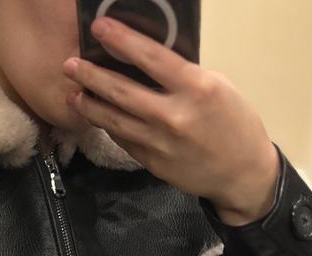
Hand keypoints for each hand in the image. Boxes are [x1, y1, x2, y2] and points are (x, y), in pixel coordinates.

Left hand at [62, 16, 280, 223]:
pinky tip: (96, 115)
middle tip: (70, 64)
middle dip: (92, 76)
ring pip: (114, 120)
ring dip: (90, 105)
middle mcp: (173, 115)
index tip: (99, 28)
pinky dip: (108, 125)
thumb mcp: (218, 87)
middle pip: (122, 91)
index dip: (121, 40)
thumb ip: (183, 75)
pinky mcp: (151, 162)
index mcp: (195, 88)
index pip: (150, 58)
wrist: (241, 173)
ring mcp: (159, 143)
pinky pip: (123, 139)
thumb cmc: (235, 123)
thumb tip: (148, 61)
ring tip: (73, 93)